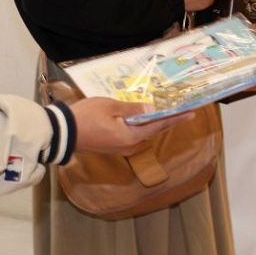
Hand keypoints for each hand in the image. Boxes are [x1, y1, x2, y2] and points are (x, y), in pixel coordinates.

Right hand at [68, 96, 193, 154]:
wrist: (63, 133)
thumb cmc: (86, 116)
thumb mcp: (111, 107)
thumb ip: (133, 109)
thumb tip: (152, 109)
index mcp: (131, 136)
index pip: (159, 125)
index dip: (176, 117)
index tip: (191, 113)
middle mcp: (130, 145)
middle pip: (153, 130)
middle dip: (167, 119)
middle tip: (182, 109)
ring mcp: (121, 147)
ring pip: (143, 133)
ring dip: (154, 122)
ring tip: (165, 110)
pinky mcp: (114, 146)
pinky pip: (133, 135)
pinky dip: (141, 126)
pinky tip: (143, 116)